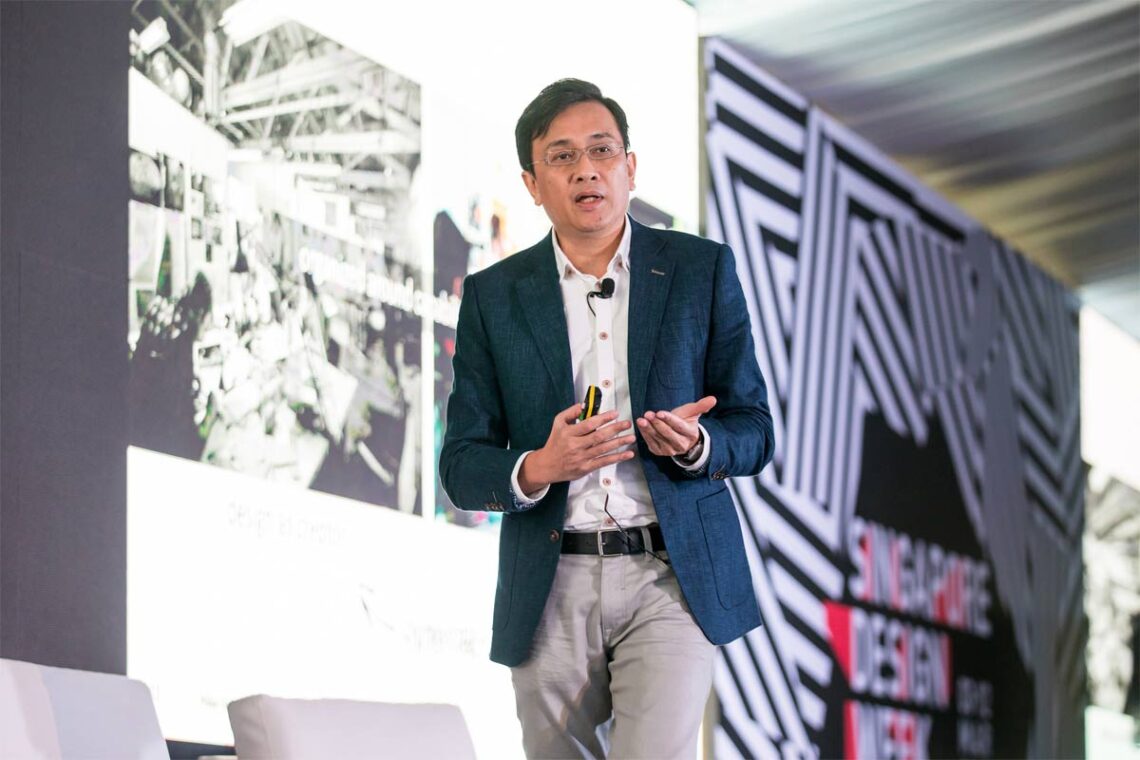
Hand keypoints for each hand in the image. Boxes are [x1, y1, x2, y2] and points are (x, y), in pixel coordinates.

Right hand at [519, 403, 636, 492]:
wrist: (547, 465)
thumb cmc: (555, 442)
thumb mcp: (558, 423)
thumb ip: (570, 413)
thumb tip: (584, 405)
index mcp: (568, 433)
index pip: (588, 424)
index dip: (603, 418)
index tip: (615, 413)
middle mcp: (575, 445)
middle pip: (599, 436)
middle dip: (615, 429)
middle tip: (627, 423)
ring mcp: (581, 458)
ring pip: (603, 449)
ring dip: (619, 443)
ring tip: (631, 437)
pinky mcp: (585, 468)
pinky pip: (604, 462)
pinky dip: (617, 458)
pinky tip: (627, 454)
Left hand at [637, 396, 715, 457]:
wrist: (680, 436)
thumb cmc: (685, 421)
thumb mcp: (692, 412)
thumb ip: (701, 406)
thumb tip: (713, 399)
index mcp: (690, 434)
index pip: (679, 426)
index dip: (669, 419)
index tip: (659, 412)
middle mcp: (681, 444)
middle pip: (668, 433)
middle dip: (657, 423)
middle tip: (648, 414)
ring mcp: (670, 450)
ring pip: (658, 438)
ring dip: (648, 429)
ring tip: (642, 419)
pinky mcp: (659, 452)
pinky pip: (651, 443)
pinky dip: (644, 434)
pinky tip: (640, 425)